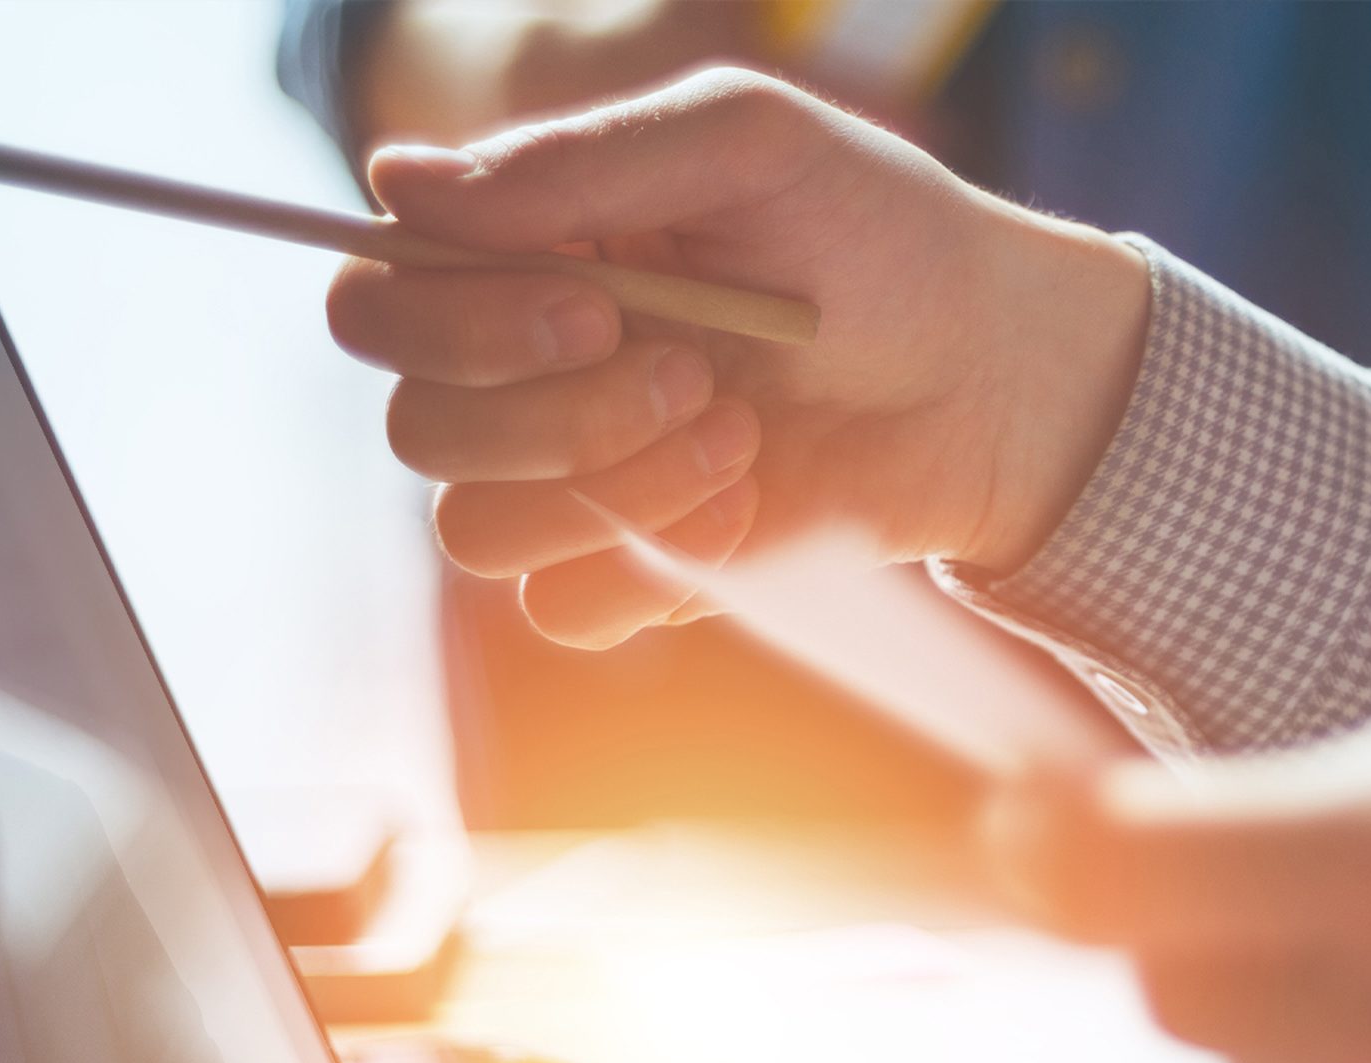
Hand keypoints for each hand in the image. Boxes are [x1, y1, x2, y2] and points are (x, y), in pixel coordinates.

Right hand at [327, 68, 1150, 646]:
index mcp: (526, 254)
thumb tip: (394, 184)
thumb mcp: (741, 147)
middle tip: (692, 367)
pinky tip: (747, 503)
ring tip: (738, 432)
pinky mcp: (636, 571)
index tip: (593, 301)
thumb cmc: (878, 234)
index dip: (449, 319)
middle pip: (416, 428)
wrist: (992, 372)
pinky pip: (560, 607)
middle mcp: (526, 371)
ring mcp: (575, 481)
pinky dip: (653, 560)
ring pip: (473, 533)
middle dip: (550, 409)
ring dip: (610, 483)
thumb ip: (572, 166)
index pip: (378, 300)